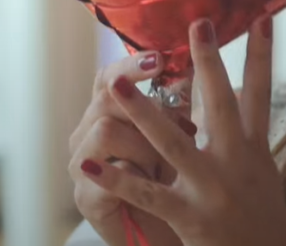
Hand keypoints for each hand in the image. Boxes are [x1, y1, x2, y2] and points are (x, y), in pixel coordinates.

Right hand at [68, 50, 195, 245]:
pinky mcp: (86, 197)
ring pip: (106, 130)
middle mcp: (88, 132)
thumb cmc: (170, 176)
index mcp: (108, 111)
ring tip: (163, 162)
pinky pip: (101, 177)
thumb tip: (203, 59)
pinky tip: (148, 176)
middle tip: (179, 125)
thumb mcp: (176, 134)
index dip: (132, 64)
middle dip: (144, 104)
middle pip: (106, 96)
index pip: (110, 75)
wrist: (159, 230)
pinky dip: (128, 176)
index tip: (161, 58)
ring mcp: (83, 164)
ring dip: (143, 144)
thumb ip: (179, 101)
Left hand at [78, 16, 285, 245]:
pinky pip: (148, 194)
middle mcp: (236, 162)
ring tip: (118, 86)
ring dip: (143, 112)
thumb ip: (240, 130)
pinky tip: (91, 167)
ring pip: (172, 143)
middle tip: (200, 25)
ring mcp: (211, 188)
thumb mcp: (259, 168)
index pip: (259, 93)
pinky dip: (118, 179)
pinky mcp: (190, 217)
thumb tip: (224, 88)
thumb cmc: (260, 213)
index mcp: (254, 148)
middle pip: (220, 104)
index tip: (260, 17)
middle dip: (209, 64)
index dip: (260, 55)